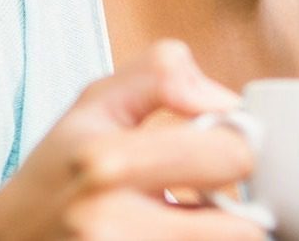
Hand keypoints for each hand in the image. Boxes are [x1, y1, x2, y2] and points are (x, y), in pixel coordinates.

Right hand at [0, 40, 263, 240]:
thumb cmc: (56, 171)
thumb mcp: (95, 102)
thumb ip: (162, 74)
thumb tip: (223, 101)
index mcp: (108, 161)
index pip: (231, 157)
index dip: (236, 147)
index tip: (220, 148)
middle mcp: (112, 225)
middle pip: (242, 228)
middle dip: (232, 207)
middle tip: (206, 195)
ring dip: (215, 237)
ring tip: (183, 220)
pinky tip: (165, 235)